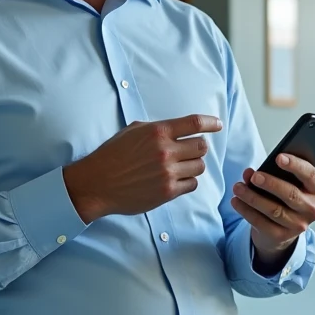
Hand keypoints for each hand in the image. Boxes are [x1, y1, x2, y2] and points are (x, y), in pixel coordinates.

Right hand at [63, 114, 221, 222]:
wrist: (96, 183)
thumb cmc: (113, 155)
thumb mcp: (133, 131)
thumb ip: (158, 129)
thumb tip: (179, 128)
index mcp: (158, 132)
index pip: (195, 123)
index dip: (211, 123)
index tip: (218, 125)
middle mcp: (165, 151)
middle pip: (202, 147)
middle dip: (198, 148)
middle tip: (188, 151)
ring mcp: (168, 172)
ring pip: (200, 166)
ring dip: (193, 165)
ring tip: (180, 166)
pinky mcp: (167, 192)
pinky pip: (192, 184)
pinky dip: (188, 181)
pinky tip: (176, 179)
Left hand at [230, 154, 314, 264]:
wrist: (282, 228)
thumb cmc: (285, 198)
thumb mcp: (285, 183)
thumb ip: (271, 174)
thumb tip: (249, 173)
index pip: (310, 175)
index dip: (295, 165)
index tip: (278, 158)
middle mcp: (312, 209)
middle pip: (291, 195)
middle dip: (271, 184)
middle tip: (254, 176)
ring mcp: (298, 225)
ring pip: (274, 210)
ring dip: (253, 197)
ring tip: (238, 187)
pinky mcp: (281, 236)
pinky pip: (261, 223)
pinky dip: (246, 211)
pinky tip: (236, 201)